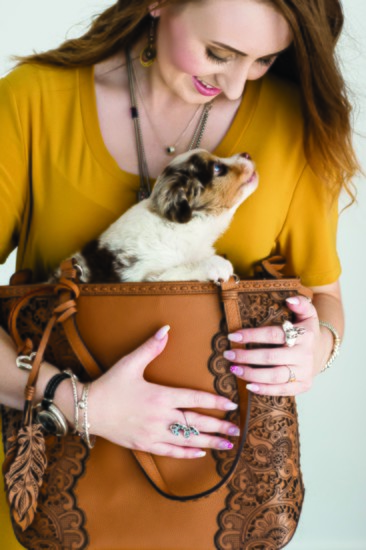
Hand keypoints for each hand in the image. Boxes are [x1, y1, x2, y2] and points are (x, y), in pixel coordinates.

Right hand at [88, 326, 239, 458]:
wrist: (88, 409)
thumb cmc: (110, 385)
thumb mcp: (129, 363)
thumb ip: (151, 347)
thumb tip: (166, 329)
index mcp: (160, 396)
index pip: (194, 399)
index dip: (214, 402)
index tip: (230, 405)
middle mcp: (160, 417)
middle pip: (195, 422)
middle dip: (219, 426)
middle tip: (237, 429)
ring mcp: (153, 433)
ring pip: (187, 439)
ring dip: (209, 441)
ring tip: (227, 443)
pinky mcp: (144, 445)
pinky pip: (170, 451)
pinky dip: (187, 452)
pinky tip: (200, 452)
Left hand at [225, 296, 320, 395]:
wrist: (322, 351)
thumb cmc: (306, 330)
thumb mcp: (307, 313)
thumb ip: (300, 303)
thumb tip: (289, 299)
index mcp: (305, 335)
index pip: (274, 335)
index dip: (252, 335)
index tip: (233, 336)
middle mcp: (305, 355)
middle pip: (271, 357)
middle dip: (246, 356)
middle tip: (228, 354)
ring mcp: (305, 372)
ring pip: (275, 376)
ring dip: (251, 374)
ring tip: (234, 369)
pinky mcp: (303, 386)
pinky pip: (281, 390)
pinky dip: (264, 389)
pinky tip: (249, 385)